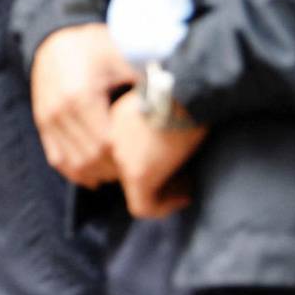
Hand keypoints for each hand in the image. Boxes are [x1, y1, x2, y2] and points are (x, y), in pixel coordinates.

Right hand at [30, 23, 138, 187]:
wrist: (57, 38)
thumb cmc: (95, 46)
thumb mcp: (121, 53)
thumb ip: (145, 73)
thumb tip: (173, 93)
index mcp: (80, 95)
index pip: (104, 145)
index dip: (124, 158)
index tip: (143, 156)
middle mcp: (59, 110)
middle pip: (89, 159)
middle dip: (113, 169)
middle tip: (135, 167)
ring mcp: (47, 119)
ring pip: (73, 165)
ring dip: (97, 173)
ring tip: (118, 170)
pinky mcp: (42, 124)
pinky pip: (57, 160)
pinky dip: (76, 171)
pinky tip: (96, 173)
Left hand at [108, 90, 204, 218]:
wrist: (184, 87)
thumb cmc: (180, 89)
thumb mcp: (158, 103)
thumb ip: (150, 124)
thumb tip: (163, 141)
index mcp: (114, 120)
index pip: (120, 154)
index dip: (143, 163)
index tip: (166, 163)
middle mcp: (110, 140)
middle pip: (124, 173)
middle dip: (151, 179)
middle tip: (177, 179)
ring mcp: (120, 158)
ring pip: (133, 191)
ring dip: (160, 192)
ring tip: (183, 186)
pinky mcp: (137, 173)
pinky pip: (143, 206)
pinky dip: (164, 207)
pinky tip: (185, 196)